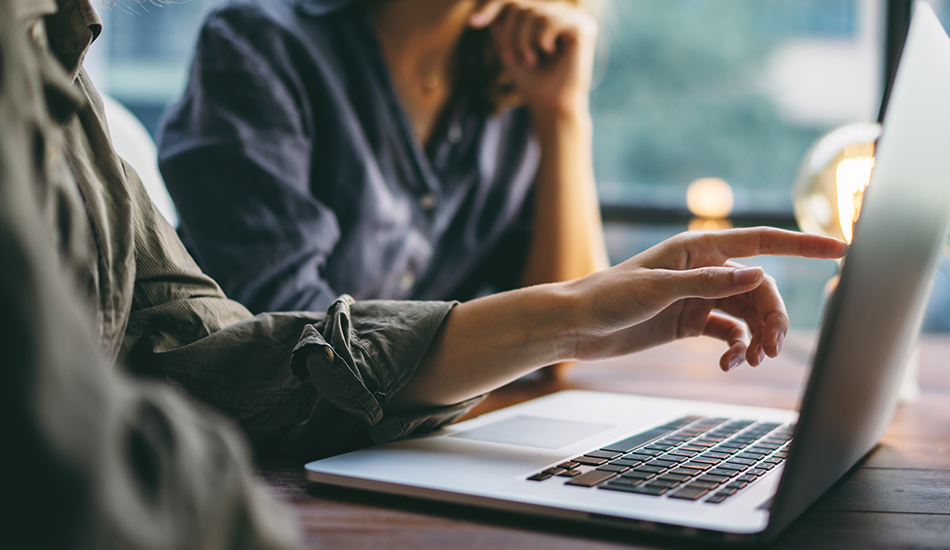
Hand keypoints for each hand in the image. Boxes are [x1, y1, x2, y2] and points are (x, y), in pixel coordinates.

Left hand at [470, 0, 596, 116]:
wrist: (549, 104)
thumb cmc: (530, 78)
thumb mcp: (508, 44)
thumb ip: (501, 20)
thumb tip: (484, 0)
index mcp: (546, 12)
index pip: (515, 0)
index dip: (492, 6)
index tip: (474, 23)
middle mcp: (562, 10)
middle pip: (522, 5)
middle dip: (511, 34)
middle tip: (514, 58)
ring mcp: (574, 17)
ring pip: (534, 13)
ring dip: (524, 41)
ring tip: (531, 60)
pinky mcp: (582, 27)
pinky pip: (549, 21)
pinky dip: (541, 41)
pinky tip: (549, 55)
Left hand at [567, 228, 848, 370]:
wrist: (576, 326)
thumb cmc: (608, 296)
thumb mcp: (658, 289)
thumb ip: (709, 284)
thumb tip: (758, 276)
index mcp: (699, 248)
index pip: (762, 242)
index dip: (803, 244)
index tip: (841, 248)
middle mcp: (704, 270)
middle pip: (760, 290)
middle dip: (773, 319)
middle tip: (772, 351)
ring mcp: (699, 297)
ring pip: (748, 315)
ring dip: (758, 338)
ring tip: (752, 361)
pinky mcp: (690, 322)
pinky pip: (729, 334)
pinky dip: (736, 350)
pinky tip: (728, 366)